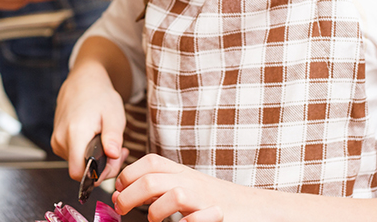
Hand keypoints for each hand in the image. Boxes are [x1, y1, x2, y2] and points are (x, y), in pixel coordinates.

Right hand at [52, 63, 127, 181]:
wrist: (83, 81)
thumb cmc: (99, 96)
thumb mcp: (113, 114)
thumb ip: (113, 137)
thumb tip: (113, 156)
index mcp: (74, 134)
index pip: (79, 173)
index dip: (98, 175)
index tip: (114, 160)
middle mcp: (60, 140)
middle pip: (80, 170)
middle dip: (102, 167)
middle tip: (119, 151)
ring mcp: (56, 141)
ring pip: (77, 164)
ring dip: (95, 160)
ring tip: (108, 142)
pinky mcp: (57, 141)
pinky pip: (73, 156)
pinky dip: (87, 153)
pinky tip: (97, 141)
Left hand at [113, 155, 251, 221]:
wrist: (258, 208)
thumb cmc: (217, 202)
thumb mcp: (186, 188)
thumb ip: (157, 190)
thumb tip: (122, 195)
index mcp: (182, 172)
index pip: (149, 162)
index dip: (128, 174)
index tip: (118, 190)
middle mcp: (192, 181)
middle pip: (152, 178)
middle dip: (130, 194)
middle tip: (122, 209)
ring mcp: (205, 198)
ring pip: (173, 194)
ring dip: (155, 211)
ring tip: (152, 221)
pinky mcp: (218, 215)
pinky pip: (195, 218)